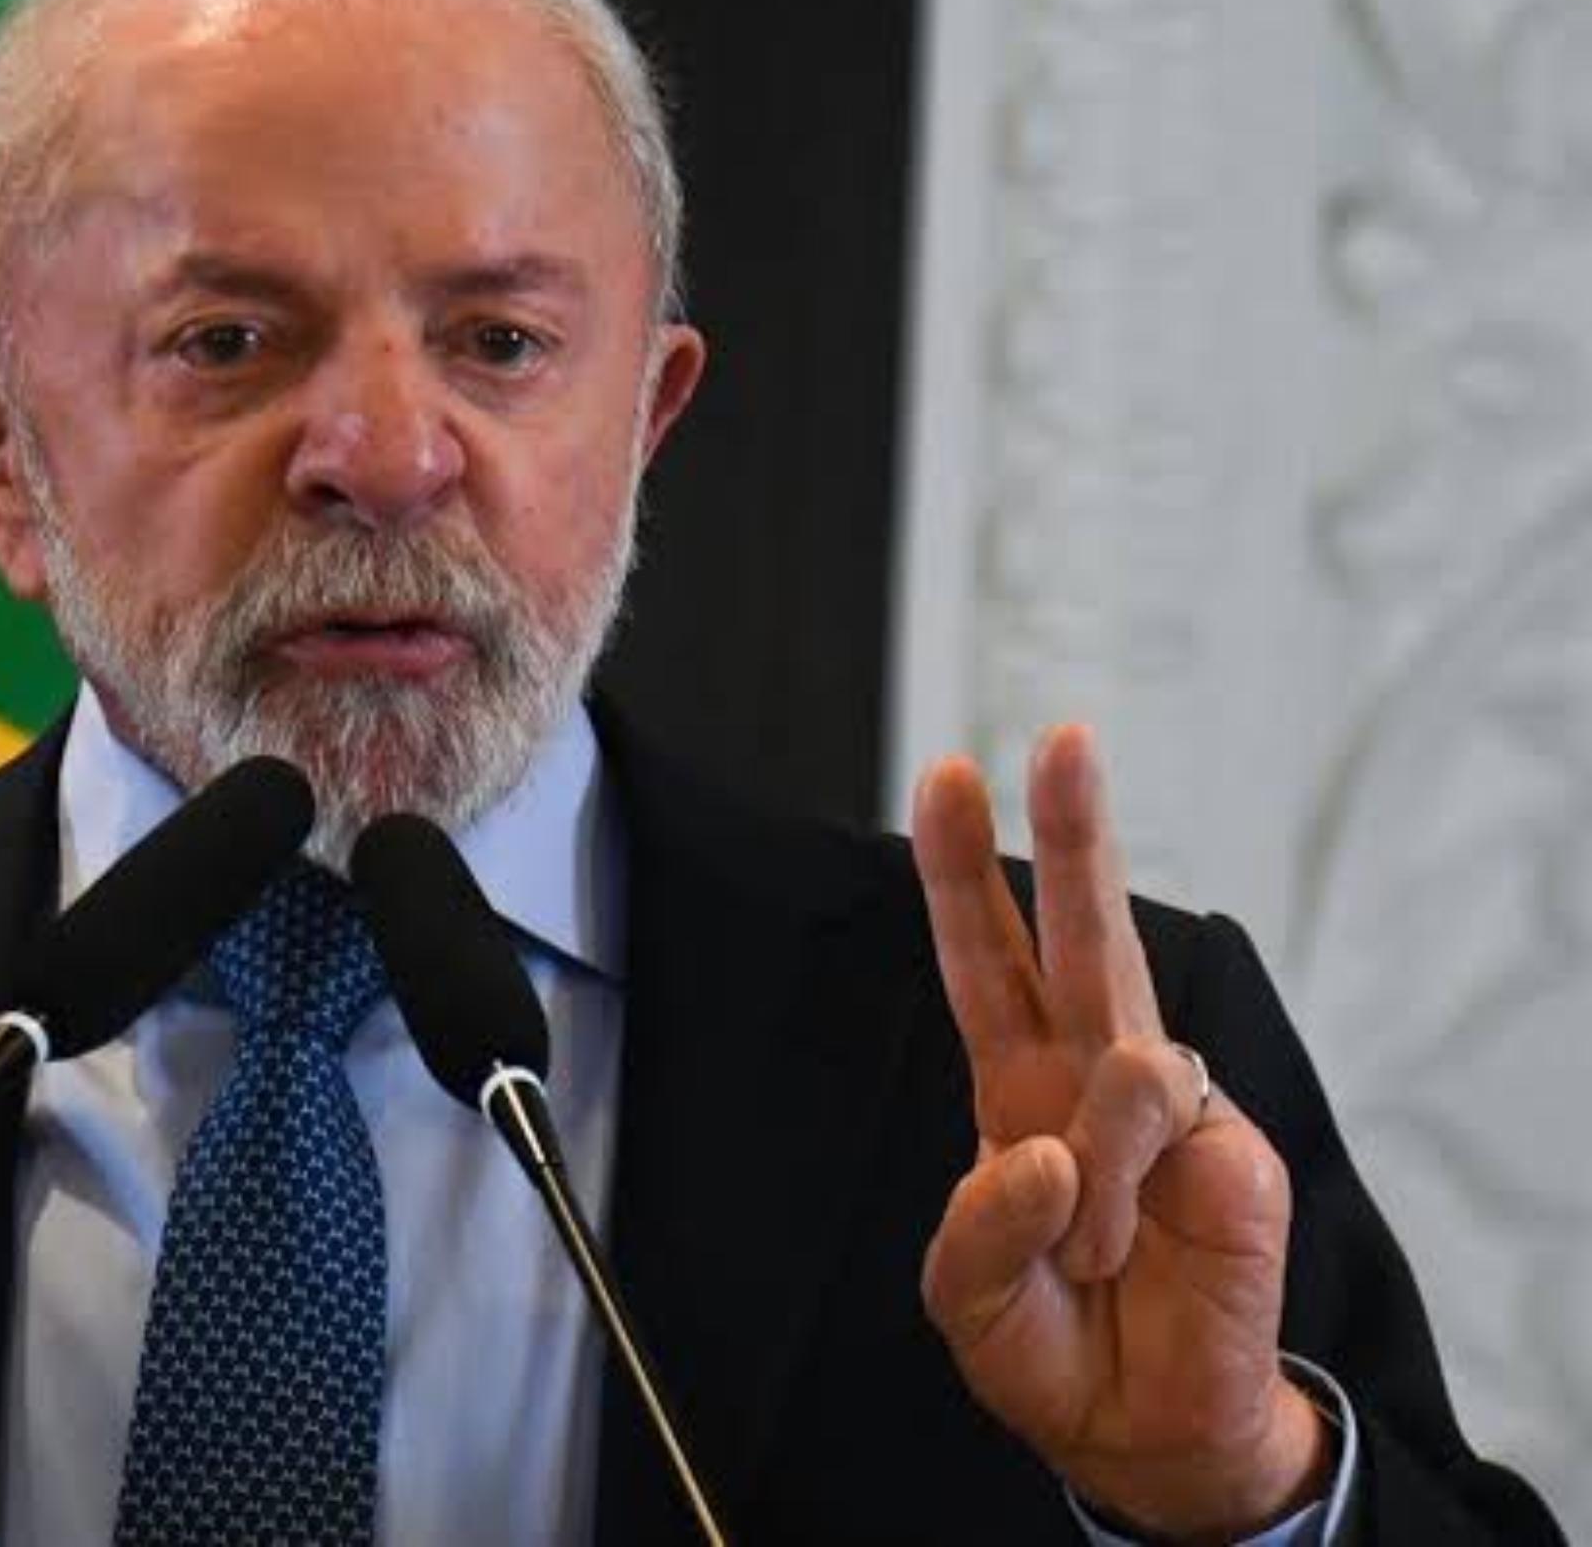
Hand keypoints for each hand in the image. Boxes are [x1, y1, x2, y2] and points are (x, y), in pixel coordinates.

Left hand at [912, 727, 1328, 1540]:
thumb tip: (1047, 1150)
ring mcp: (1165, 1109)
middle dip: (1071, 833)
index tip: (944, 775)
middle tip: (1065, 738)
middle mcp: (1089, 1080)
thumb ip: (980, 1223)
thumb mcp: (966, 1295)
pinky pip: (1157, 1113)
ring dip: (1083, 1144)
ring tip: (1089, 1246)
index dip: (959, 872)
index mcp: (1017, 1089)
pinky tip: (1125, 1243)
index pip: (983, 959)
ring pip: (1118, 1033)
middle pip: (1075, 934)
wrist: (1139, 1435)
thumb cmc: (1048, 1347)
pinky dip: (1122, 1182)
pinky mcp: (1230, 1149)